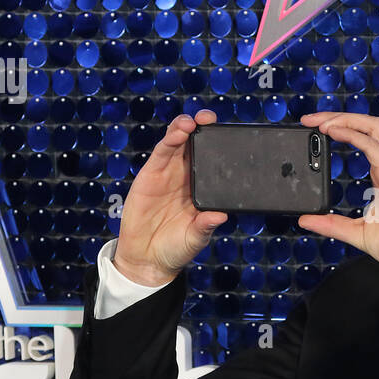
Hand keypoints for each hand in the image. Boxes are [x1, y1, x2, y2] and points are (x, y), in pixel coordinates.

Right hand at [113, 110, 227, 286]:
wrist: (147, 259)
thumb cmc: (175, 248)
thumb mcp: (195, 238)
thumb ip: (205, 226)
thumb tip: (221, 216)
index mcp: (201, 189)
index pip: (213, 161)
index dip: (220, 145)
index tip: (231, 134)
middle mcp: (186, 177)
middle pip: (194, 145)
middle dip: (203, 128)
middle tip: (210, 118)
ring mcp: (168, 174)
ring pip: (177, 143)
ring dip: (184, 128)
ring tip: (193, 122)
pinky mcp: (150, 175)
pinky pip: (160, 153)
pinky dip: (170, 140)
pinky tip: (178, 132)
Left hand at [297, 112, 378, 271]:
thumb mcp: (357, 232)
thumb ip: (332, 224)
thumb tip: (306, 220)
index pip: (364, 139)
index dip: (342, 129)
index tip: (315, 131)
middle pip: (368, 125)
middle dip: (338, 116)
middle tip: (310, 119)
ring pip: (372, 126)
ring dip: (344, 118)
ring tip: (320, 121)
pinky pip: (370, 143)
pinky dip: (350, 133)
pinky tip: (332, 131)